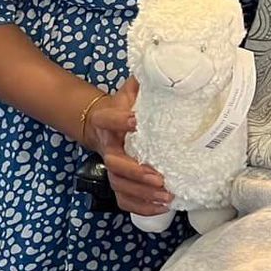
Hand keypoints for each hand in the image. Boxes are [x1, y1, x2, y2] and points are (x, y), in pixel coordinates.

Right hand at [82, 82, 172, 217]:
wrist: (103, 124)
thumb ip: (144, 81)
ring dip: (142, 194)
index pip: (107, 119)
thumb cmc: (124, 107)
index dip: (119, 121)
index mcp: (105, 120)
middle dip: (136, 173)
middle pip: (114, 164)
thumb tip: (167, 64)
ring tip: (166, 196)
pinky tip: (160, 207)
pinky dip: (140, 207)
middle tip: (159, 177)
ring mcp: (111, 167)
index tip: (136, 120)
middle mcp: (107, 146)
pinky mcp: (117, 182)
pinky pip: (124, 200)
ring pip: (119, 186)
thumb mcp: (130, 91)